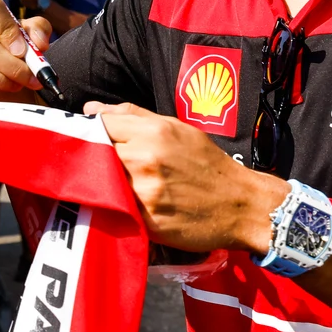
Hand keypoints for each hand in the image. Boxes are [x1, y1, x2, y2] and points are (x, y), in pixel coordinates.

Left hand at [91, 101, 287, 251]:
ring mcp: (144, 193)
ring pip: (101, 183)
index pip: (99, 125)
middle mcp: (145, 159)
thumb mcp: (177, 128)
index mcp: (153, 132)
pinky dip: (115, 206)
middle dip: (93, 158)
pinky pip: (116, 209)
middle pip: (95, 154)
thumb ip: (132, 115)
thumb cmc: (208, 165)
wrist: (242, 206)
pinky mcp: (145, 222)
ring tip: (112, 184)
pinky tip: (123, 204)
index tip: (88, 138)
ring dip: (101, 183)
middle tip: (97, 164)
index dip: (90, 131)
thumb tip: (91, 109)